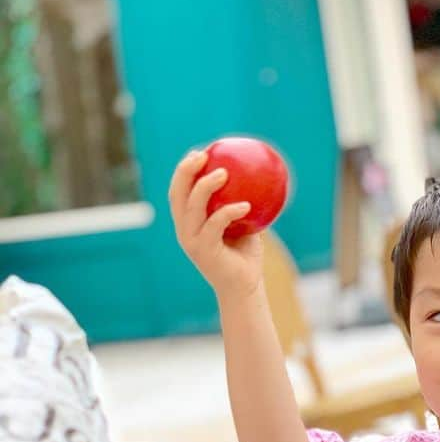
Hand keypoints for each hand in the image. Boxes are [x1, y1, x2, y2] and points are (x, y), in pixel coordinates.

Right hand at [168, 149, 262, 299]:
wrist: (244, 289)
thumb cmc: (245, 257)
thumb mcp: (244, 227)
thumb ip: (242, 205)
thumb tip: (259, 181)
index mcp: (189, 224)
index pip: (178, 193)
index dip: (183, 171)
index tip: (197, 152)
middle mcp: (185, 231)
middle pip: (177, 194)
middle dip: (185, 171)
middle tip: (202, 154)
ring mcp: (192, 241)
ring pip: (193, 207)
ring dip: (206, 186)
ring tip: (224, 173)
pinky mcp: (205, 251)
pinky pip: (215, 225)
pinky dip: (229, 212)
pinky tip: (246, 205)